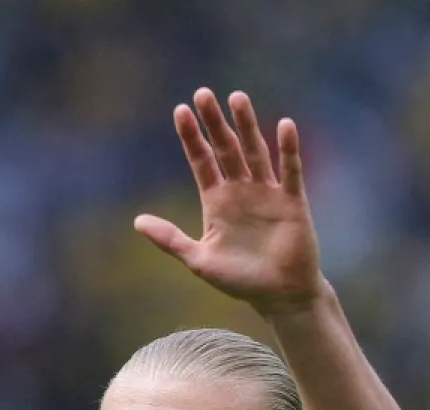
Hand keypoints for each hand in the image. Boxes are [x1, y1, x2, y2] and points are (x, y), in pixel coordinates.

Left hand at [135, 89, 324, 316]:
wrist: (279, 296)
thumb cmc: (239, 280)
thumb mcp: (198, 259)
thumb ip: (170, 239)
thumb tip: (137, 221)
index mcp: (216, 201)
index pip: (201, 161)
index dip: (192, 137)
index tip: (180, 111)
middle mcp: (240, 190)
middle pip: (225, 148)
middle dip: (214, 122)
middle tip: (203, 93)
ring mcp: (267, 193)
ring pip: (255, 152)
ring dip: (246, 126)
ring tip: (237, 97)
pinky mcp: (292, 201)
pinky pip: (290, 171)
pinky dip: (288, 150)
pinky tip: (284, 126)